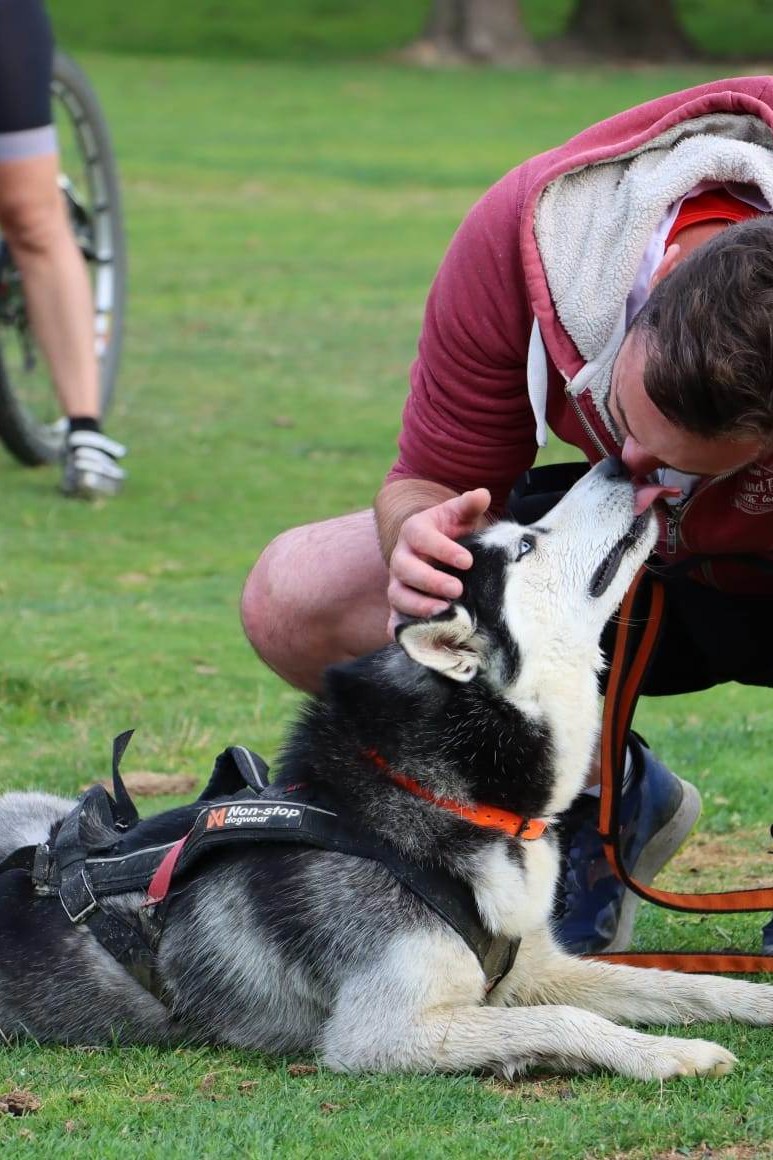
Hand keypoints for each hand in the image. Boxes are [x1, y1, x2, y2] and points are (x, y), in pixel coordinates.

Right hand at [387, 488, 490, 632]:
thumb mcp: (459, 515)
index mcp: (414, 531)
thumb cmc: (451, 532)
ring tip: (444, 612)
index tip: (467, 560)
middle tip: (457, 589)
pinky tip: (418, 636)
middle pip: (406, 570)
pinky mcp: (399, 605)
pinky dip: (401, 629)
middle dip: (430, 581)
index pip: (422, 537)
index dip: (442, 549)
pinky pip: (394, 619)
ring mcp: (398, 583)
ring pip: (398, 596)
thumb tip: (483, 494)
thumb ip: (469, 505)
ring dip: (418, 606)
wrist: (434, 550)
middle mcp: (401, 558)